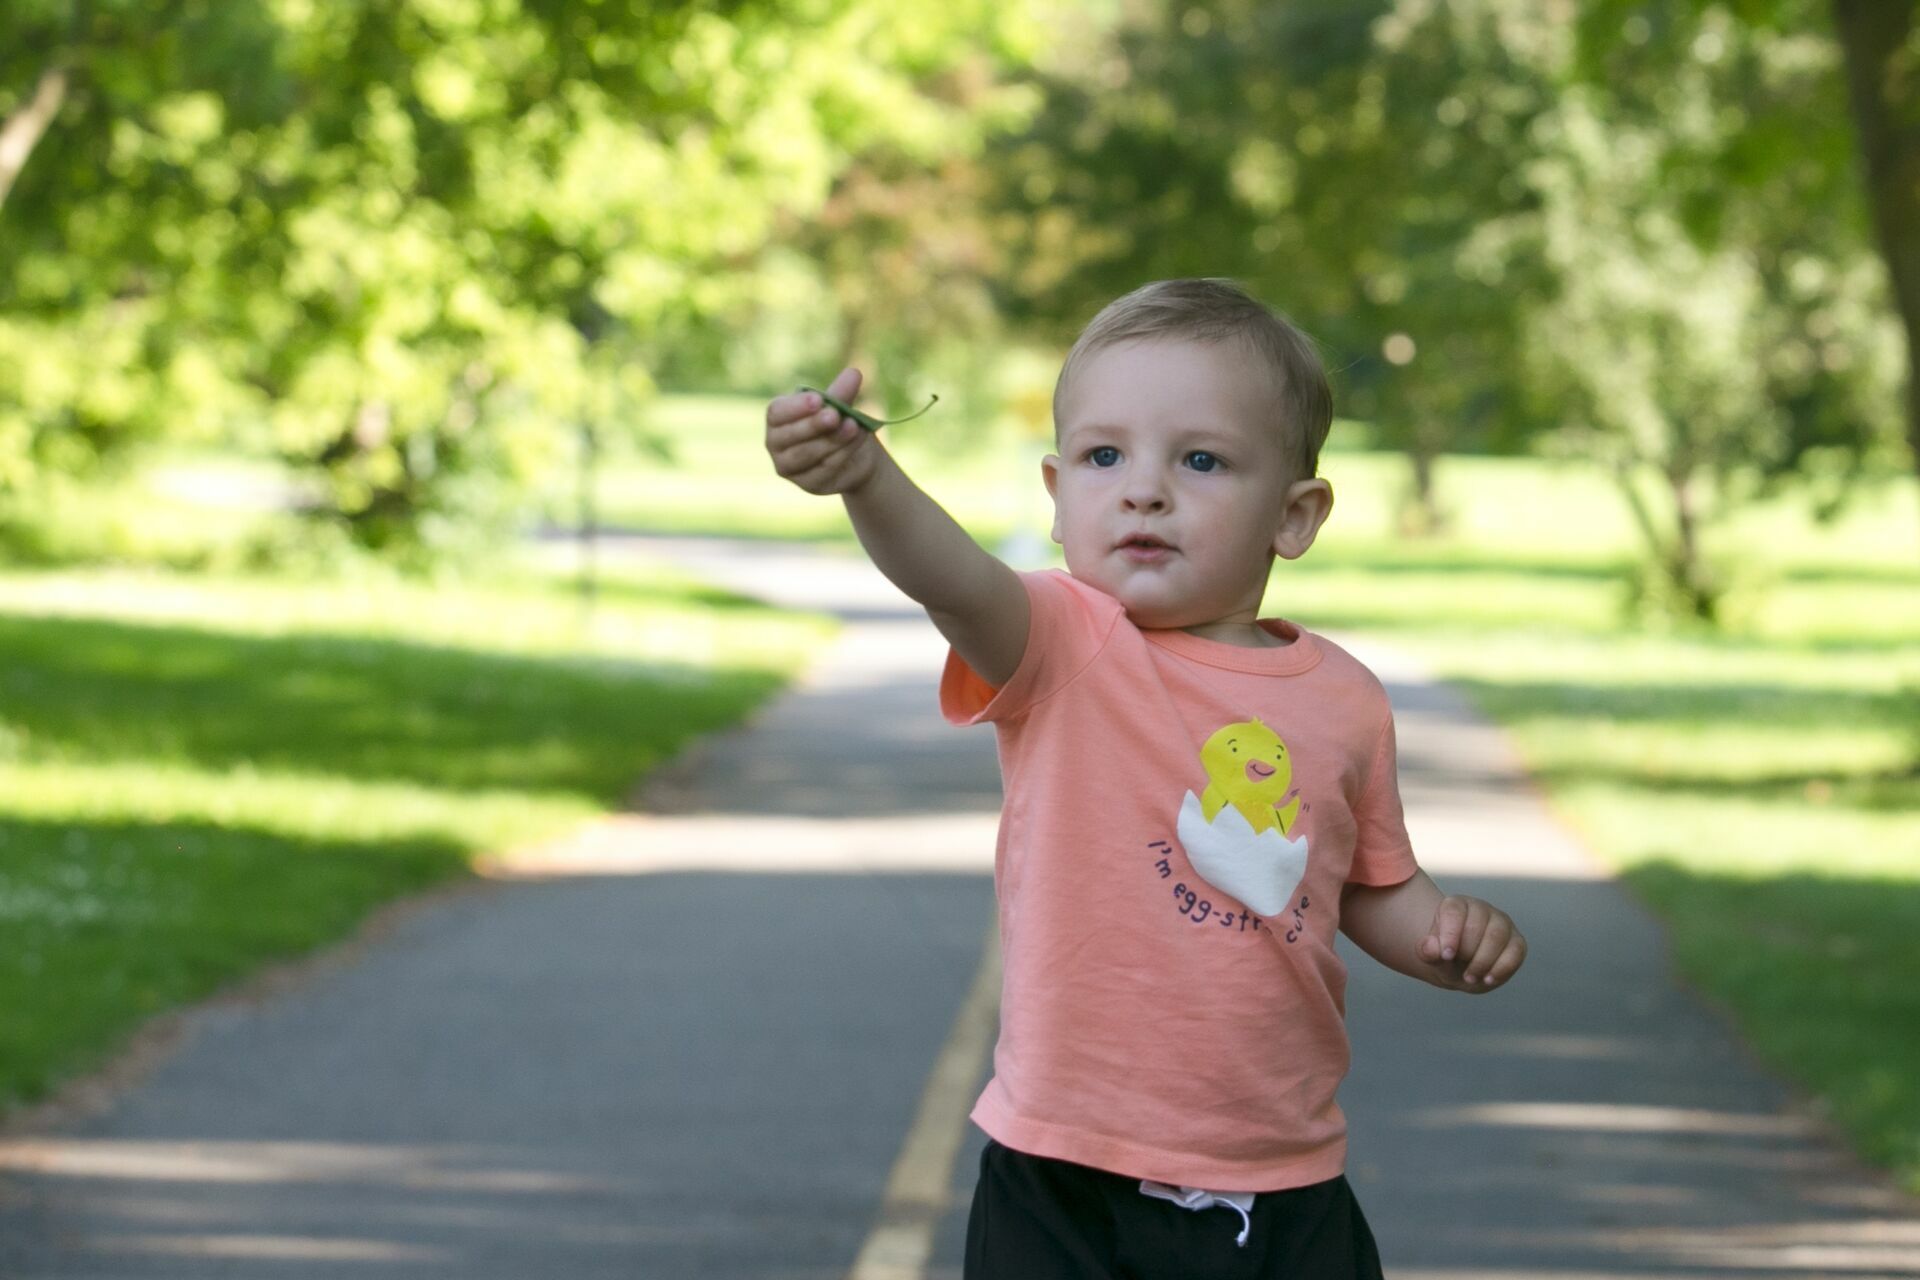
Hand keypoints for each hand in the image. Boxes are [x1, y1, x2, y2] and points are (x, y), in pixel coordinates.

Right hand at [766, 366, 880, 495]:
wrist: (854, 453)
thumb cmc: (837, 422)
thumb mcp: (839, 405)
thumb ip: (842, 393)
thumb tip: (854, 373)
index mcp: (777, 418)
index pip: (777, 414)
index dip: (796, 408)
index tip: (818, 399)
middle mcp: (776, 444)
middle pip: (788, 436)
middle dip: (813, 425)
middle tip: (835, 414)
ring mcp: (789, 467)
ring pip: (807, 454)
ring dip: (832, 439)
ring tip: (854, 426)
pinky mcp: (809, 484)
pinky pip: (824, 469)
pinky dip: (843, 453)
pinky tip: (858, 439)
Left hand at [1417, 895, 1525, 992]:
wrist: (1462, 968)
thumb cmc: (1446, 957)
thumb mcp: (1432, 956)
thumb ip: (1428, 951)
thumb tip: (1433, 948)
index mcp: (1456, 905)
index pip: (1454, 911)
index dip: (1450, 934)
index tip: (1446, 955)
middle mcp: (1481, 908)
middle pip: (1476, 925)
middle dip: (1466, 952)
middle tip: (1458, 970)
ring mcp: (1501, 923)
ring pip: (1497, 936)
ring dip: (1482, 961)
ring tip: (1470, 978)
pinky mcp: (1517, 941)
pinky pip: (1515, 951)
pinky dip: (1501, 968)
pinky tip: (1488, 979)